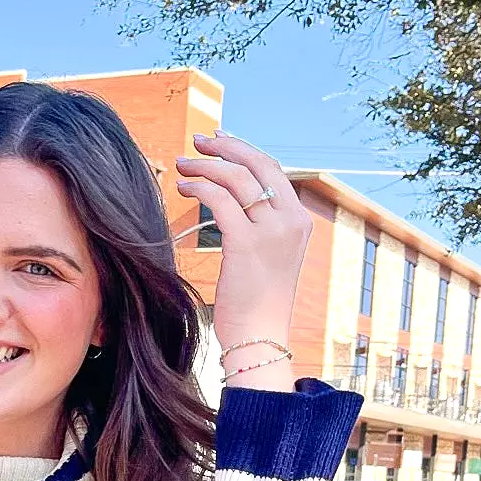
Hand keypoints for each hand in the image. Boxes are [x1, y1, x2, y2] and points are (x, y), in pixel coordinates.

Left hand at [175, 133, 311, 390]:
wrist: (259, 339)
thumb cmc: (257, 304)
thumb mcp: (269, 257)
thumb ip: (260, 227)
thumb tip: (235, 200)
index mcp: (298, 220)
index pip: (272, 170)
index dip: (244, 151)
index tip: (220, 142)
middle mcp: (291, 220)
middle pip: (257, 164)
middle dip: (225, 147)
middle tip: (199, 141)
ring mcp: (271, 231)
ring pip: (235, 178)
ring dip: (205, 166)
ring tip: (182, 166)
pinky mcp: (246, 244)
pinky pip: (219, 200)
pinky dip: (199, 187)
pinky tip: (184, 188)